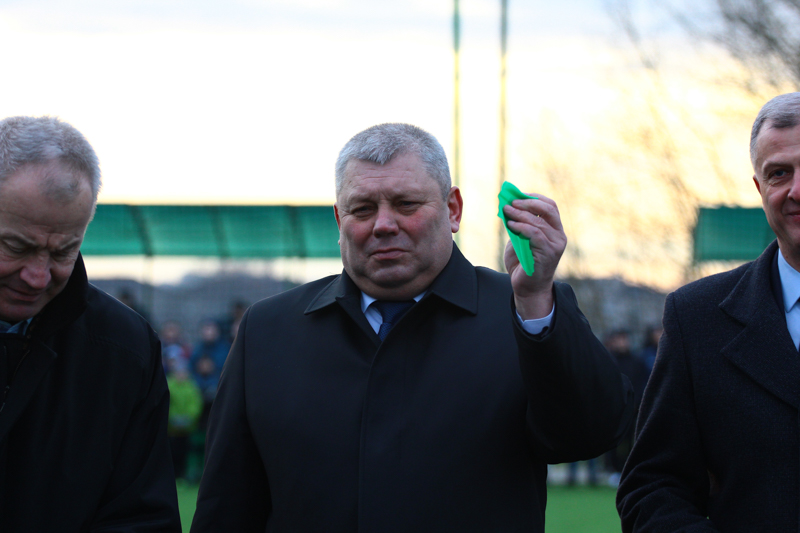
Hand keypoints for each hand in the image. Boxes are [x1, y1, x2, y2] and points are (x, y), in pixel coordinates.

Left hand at [502, 193, 566, 319]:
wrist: (527, 287)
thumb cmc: (523, 263)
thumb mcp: (520, 239)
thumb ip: (519, 224)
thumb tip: (508, 206)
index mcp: (555, 229)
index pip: (550, 206)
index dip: (535, 198)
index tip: (518, 195)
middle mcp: (559, 235)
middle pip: (548, 210)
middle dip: (528, 203)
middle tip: (512, 202)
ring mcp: (556, 245)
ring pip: (539, 222)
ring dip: (520, 215)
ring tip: (506, 211)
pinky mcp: (549, 253)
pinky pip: (535, 234)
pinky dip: (522, 227)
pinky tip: (511, 225)